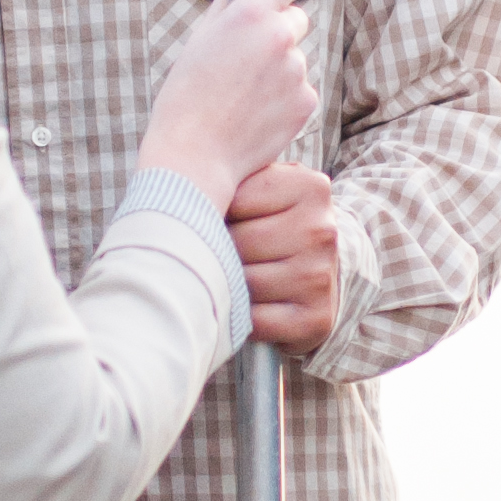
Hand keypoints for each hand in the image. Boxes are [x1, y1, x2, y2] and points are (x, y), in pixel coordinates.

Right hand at [138, 0, 318, 211]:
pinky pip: (300, 89)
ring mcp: (296, 70)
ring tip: (243, 95)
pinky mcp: (306, 101)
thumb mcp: (197, 42)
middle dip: (279, 31)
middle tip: (250, 56)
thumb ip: (226, 13)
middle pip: (297, 19)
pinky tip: (255, 114)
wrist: (194, 155)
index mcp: (250, 13)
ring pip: (295, 59)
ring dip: (278, 70)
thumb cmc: (186, 97)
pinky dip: (284, 99)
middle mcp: (279, 36)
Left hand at [229, 163, 338, 353]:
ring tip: (230, 276)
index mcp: (310, 187)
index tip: (218, 216)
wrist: (315, 271)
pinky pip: (255, 320)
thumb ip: (231, 180)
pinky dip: (239, 317)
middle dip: (218, 249)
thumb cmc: (273, 224)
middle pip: (239, 242)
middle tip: (217, 251)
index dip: (217, 210)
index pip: (236, 198)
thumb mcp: (261, 189)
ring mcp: (319, 276)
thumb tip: (178, 194)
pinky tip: (243, 305)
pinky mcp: (315, 318)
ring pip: (243, 282)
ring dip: (227, 284)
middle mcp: (321, 230)